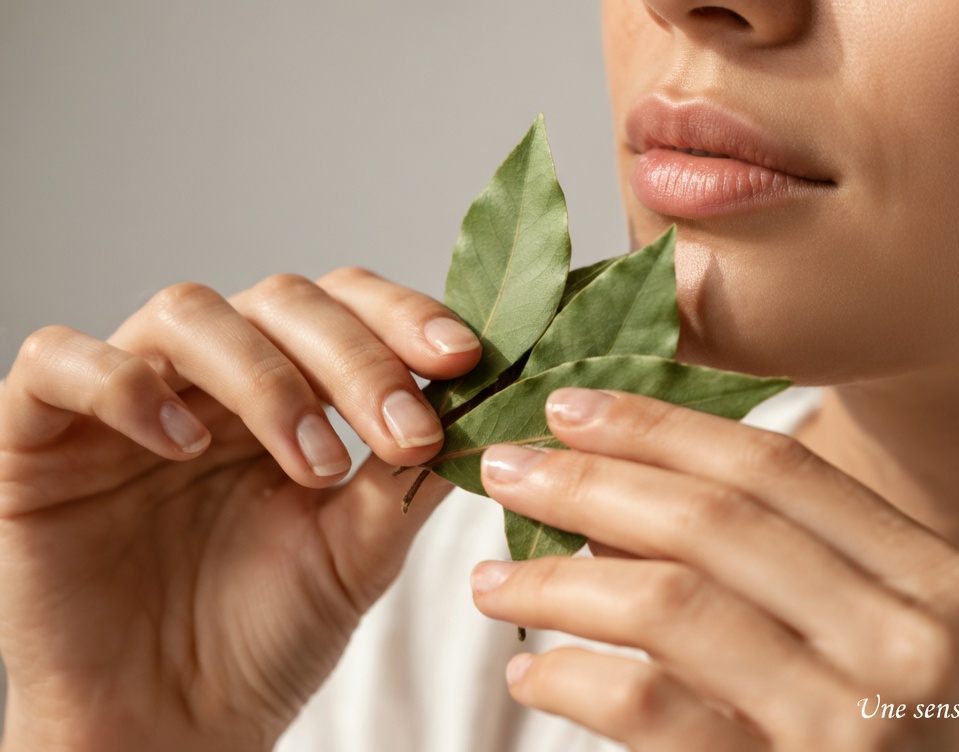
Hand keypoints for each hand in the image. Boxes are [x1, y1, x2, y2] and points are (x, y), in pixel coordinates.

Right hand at [0, 268, 479, 750]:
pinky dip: (124, 384)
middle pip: (278, 300)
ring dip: (265, 379)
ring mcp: (124, 403)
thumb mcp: (359, 550)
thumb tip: (483, 399)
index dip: (400, 316)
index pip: (344, 307)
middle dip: (354, 356)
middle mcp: (210, 382)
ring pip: (185, 314)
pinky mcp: (38, 438)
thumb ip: (408, 472)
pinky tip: (183, 443)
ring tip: (314, 466)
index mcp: (290, 394)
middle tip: (404, 427)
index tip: (461, 357)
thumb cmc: (265, 638)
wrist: (174, 728)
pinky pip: (57, 362)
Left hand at [471, 388, 958, 750]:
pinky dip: (573, 679)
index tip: (571, 407)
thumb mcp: (869, 647)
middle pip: (718, 521)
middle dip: (592, 482)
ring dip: (559, 580)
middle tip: (508, 469)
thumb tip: (610, 488)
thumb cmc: (875, 751)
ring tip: (493, 577)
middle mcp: (916, 644)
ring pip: (672, 602)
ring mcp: (857, 722)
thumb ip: (775, 566)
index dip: (663, 428)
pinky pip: (649, 705)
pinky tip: (533, 673)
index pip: (780, 470)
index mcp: (943, 584)